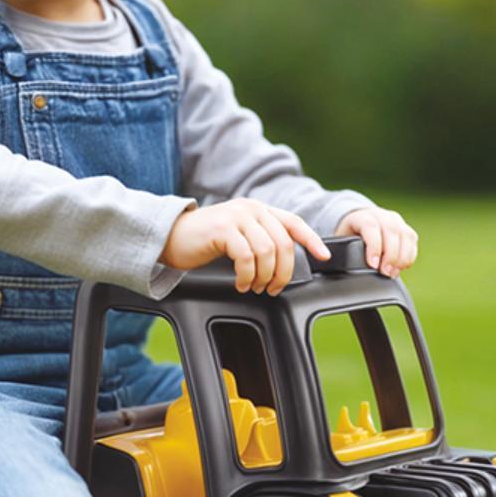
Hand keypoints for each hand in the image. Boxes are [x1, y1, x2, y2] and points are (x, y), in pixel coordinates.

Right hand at [161, 198, 331, 293]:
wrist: (171, 237)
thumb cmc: (206, 241)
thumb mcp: (240, 235)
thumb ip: (262, 239)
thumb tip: (286, 262)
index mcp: (259, 209)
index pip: (294, 222)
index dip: (312, 240)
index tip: (324, 256)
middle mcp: (251, 208)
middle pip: (284, 243)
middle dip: (284, 272)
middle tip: (273, 288)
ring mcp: (237, 216)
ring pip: (267, 252)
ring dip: (265, 276)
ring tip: (255, 286)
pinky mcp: (223, 229)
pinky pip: (247, 257)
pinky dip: (247, 276)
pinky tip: (242, 284)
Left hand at [334, 207, 417, 277]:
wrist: (358, 225)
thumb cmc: (348, 237)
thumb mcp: (340, 242)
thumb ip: (341, 251)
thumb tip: (337, 263)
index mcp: (361, 216)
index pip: (371, 227)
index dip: (374, 246)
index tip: (373, 265)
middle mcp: (380, 215)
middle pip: (391, 231)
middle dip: (391, 255)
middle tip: (385, 273)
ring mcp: (394, 220)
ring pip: (405, 234)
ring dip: (402, 257)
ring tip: (393, 273)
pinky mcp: (404, 227)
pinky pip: (412, 239)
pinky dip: (409, 255)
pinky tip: (402, 267)